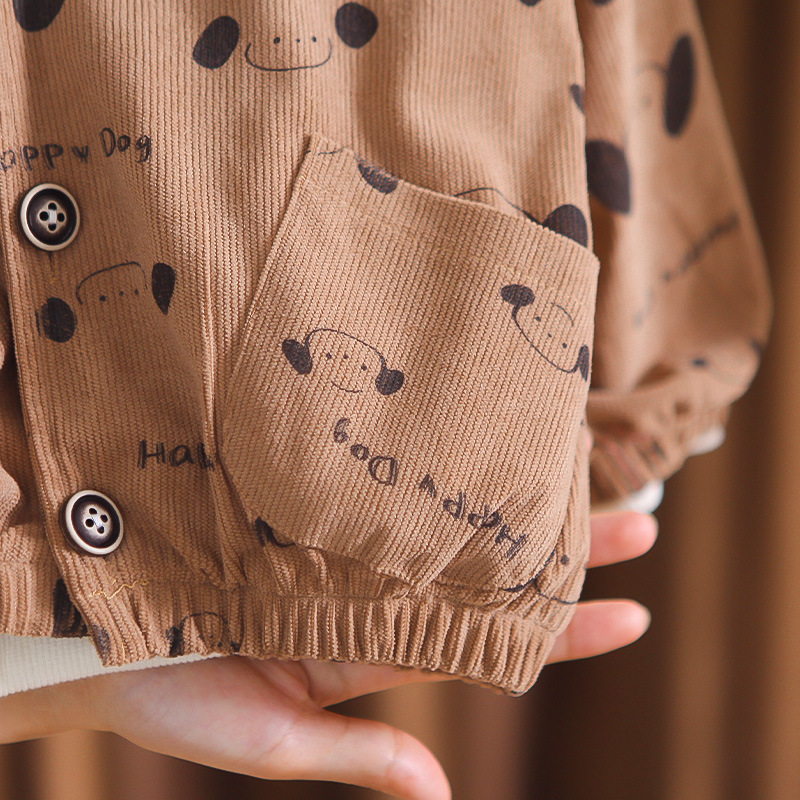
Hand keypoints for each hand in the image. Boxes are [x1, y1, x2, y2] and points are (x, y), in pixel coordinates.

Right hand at [0, 509, 655, 799]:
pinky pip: (382, 498)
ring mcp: (342, 552)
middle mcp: (367, 599)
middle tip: (640, 526)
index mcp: (365, 655)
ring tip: (588, 480)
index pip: (487, 643)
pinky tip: (479, 456)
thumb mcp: (268, 740)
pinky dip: (432, 480)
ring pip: (447, 529)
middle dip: (561, 556)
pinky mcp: (307, 515)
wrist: (102, 635)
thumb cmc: (170, 695)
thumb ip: (354, 756)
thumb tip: (439, 788)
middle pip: (483, 578)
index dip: (562, 630)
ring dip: (512, 510)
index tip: (634, 610)